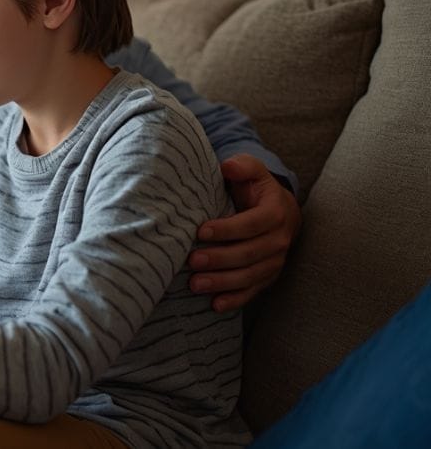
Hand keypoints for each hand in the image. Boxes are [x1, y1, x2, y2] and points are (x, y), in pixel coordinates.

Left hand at [189, 154, 301, 312]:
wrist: (278, 210)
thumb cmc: (255, 189)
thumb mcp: (251, 171)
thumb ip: (242, 167)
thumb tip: (228, 167)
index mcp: (276, 213)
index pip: (252, 223)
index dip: (227, 229)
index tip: (200, 231)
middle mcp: (279, 240)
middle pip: (249, 253)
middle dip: (220, 259)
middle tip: (191, 261)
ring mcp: (275, 261)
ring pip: (250, 276)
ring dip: (223, 282)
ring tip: (195, 284)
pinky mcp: (267, 276)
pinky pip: (253, 291)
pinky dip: (235, 299)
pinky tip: (215, 305)